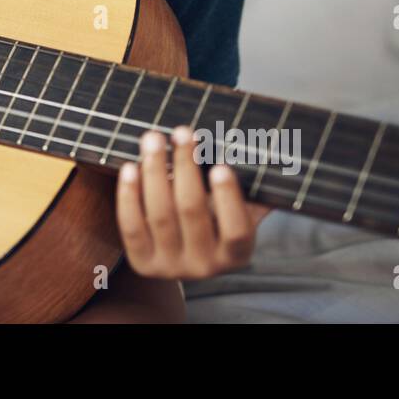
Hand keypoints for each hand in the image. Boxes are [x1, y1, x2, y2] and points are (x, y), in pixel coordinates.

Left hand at [116, 125, 272, 279]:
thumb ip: (251, 186)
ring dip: (154, 171)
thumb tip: (268, 146)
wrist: (182, 253)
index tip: (221, 165)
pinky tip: (131, 166)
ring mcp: (171, 266)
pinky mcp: (142, 262)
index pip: (237, 230)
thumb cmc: (216, 215)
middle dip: (186, 166)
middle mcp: (206, 266)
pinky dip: (129, 195)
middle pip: (192, 212)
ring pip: (160, 215)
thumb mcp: (240, 207)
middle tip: (182, 132)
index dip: (228, 198)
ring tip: (153, 138)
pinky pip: (131, 225)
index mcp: (237, 254)